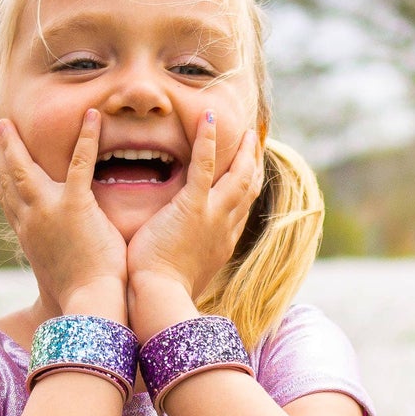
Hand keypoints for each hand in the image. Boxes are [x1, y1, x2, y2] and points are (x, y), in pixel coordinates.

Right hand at [0, 109, 128, 311]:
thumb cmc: (77, 295)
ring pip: (25, 167)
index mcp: (26, 235)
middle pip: (6, 178)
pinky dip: (86, 137)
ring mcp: (49, 210)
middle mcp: (30, 219)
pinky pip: (80, 162)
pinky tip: (91, 116)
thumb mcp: (53, 274)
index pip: (7, 200)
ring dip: (16, 141)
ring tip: (11, 120)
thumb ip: (50, 256)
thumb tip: (51, 260)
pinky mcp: (75, 206)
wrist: (88, 303)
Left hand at [125, 112, 263, 300]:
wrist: (160, 299)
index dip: (247, 189)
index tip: (249, 175)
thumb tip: (185, 265)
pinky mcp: (193, 207)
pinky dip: (207, 139)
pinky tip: (207, 116)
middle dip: (254, 165)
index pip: (241, 210)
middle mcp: (226, 227)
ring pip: (237, 175)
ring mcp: (213, 215)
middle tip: (254, 144)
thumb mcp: (186, 277)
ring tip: (244, 131)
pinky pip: (204, 164)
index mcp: (223, 244)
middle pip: (248, 189)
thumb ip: (189, 263)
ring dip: (242, 150)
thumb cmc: (164, 294)